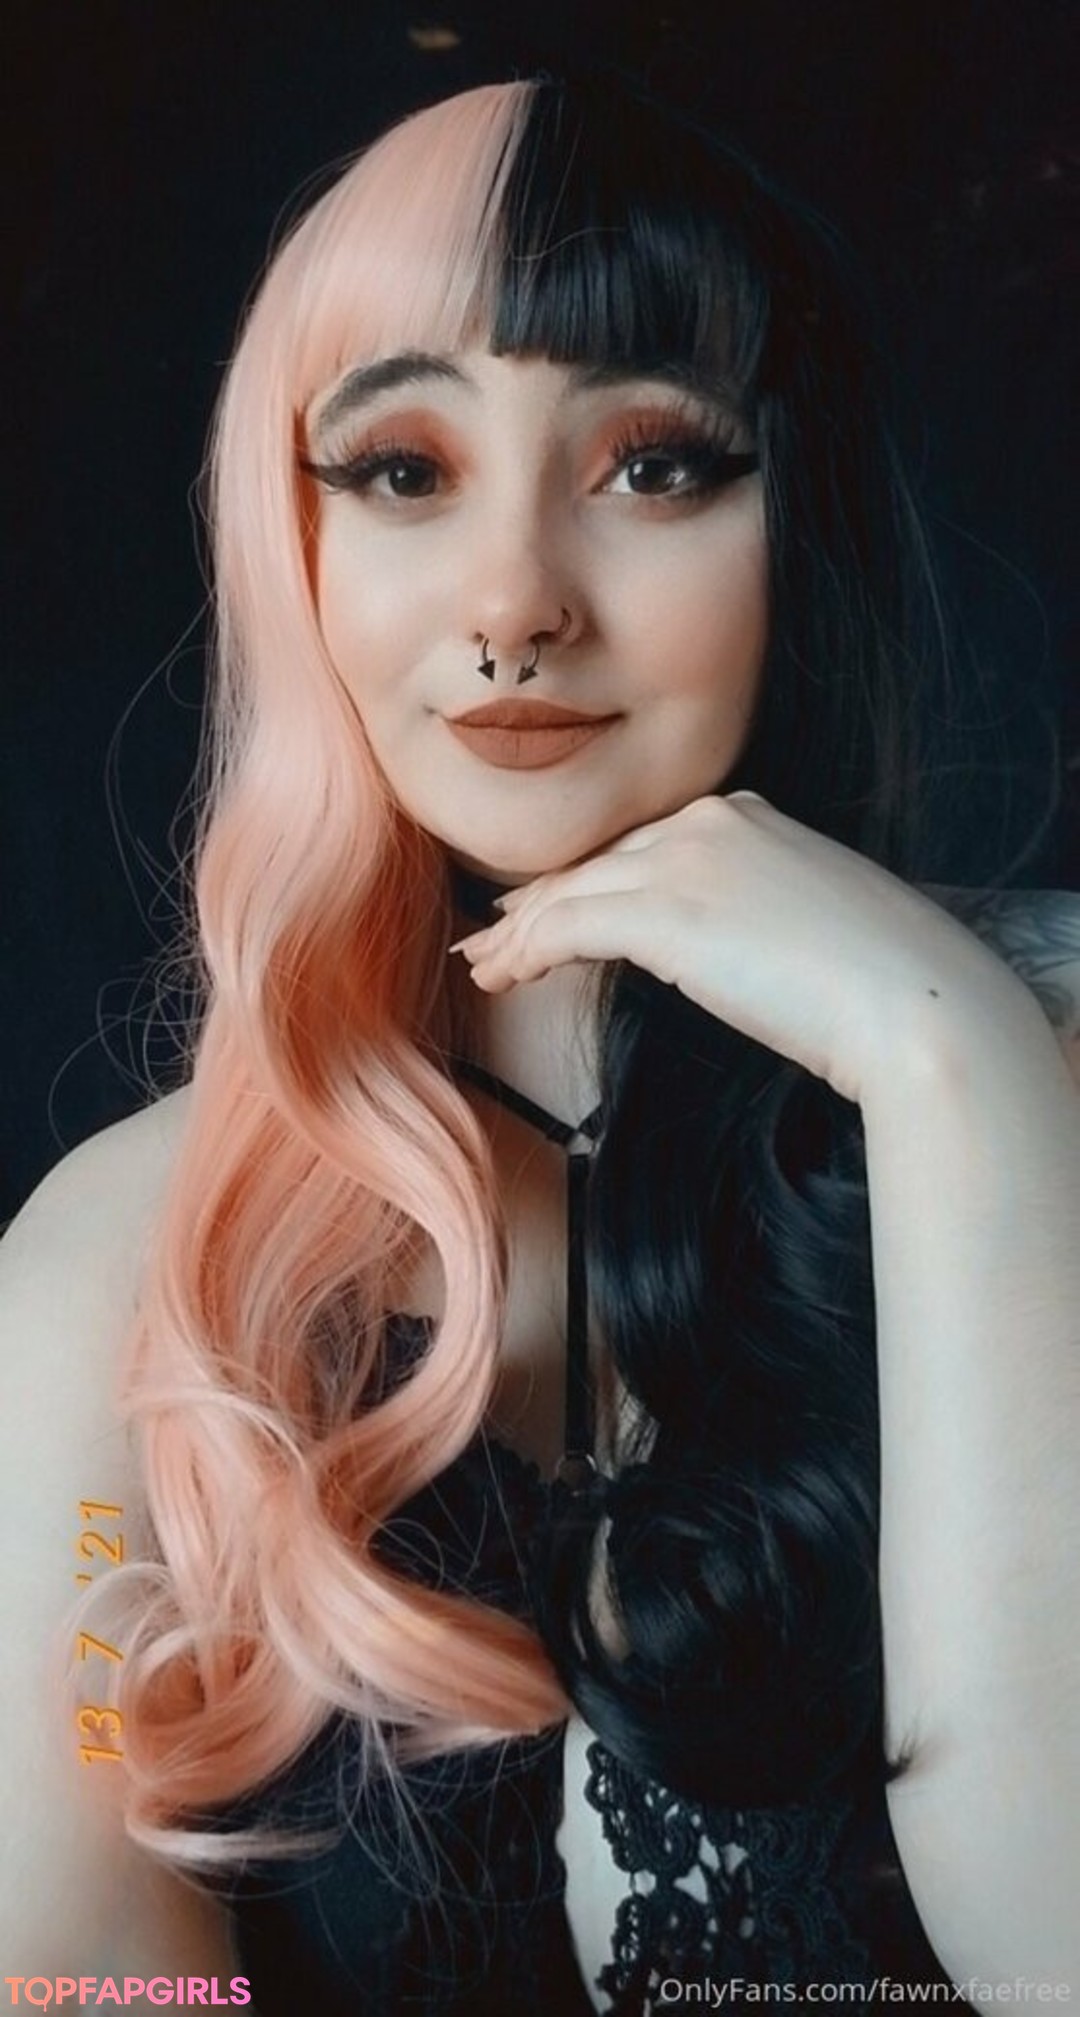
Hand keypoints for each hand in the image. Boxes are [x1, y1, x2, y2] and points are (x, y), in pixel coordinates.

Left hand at [452, 793, 1015, 1105]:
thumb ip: (750, 911)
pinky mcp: (668, 914)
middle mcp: (706, 822)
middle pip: (595, 866)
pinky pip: (570, 927)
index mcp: (742, 815)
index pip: (636, 847)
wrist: (915, 1001)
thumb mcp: (808, 920)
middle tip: (490, 937)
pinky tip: (502, 975)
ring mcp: (685, 863)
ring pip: (571, 895)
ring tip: (481, 967)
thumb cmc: (881, 981)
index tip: (542, 907)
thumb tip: (709, 944)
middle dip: (535, 905)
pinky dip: (526, 951)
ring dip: (516, 935)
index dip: (582, 881)